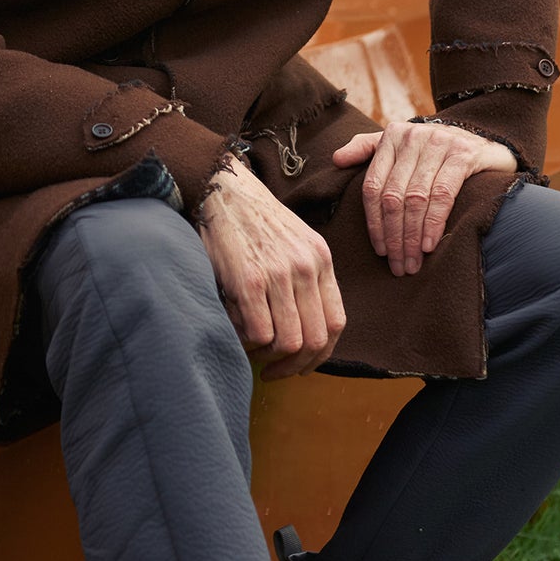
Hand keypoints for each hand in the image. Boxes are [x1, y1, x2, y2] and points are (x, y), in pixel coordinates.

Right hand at [197, 155, 345, 378]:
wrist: (222, 189)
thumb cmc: (253, 219)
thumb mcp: (294, 242)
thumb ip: (305, 280)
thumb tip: (302, 333)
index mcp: (321, 258)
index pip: (336, 323)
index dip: (321, 354)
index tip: (302, 363)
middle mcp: (306, 267)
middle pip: (315, 339)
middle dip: (295, 365)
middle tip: (275, 372)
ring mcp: (279, 274)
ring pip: (289, 342)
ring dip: (269, 356)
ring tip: (252, 350)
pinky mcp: (249, 280)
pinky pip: (259, 333)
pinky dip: (248, 343)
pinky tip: (237, 331)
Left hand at [332, 122, 516, 276]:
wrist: (484, 138)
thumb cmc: (436, 150)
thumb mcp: (400, 144)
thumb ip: (368, 149)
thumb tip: (336, 159)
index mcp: (391, 137)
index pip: (373, 186)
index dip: (374, 222)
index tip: (380, 250)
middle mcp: (412, 138)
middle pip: (393, 197)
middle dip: (394, 236)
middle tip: (398, 265)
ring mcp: (438, 144)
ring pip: (416, 199)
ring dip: (413, 237)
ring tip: (413, 262)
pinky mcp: (462, 155)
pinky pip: (443, 195)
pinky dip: (434, 223)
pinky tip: (431, 245)